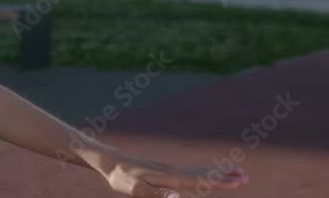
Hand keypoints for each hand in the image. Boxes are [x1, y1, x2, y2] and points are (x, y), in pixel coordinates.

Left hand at [103, 157, 247, 197]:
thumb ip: (156, 195)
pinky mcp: (164, 170)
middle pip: (203, 173)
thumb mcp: (134, 189)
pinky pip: (189, 172)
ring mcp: (169, 169)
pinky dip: (203, 172)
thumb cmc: (120, 177)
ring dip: (217, 172)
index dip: (219, 181)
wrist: (109, 161)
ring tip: (236, 170)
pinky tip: (206, 174)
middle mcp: (172, 171)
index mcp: (169, 177)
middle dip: (224, 176)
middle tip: (246, 176)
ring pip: (198, 171)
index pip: (199, 180)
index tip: (238, 181)